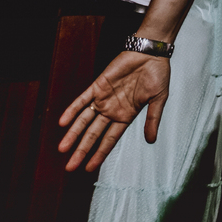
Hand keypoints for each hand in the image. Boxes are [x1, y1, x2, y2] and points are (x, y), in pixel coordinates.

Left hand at [58, 52, 170, 171]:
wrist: (151, 53)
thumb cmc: (158, 75)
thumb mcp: (159, 100)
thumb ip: (152, 119)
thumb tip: (150, 141)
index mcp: (126, 116)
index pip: (109, 140)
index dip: (99, 154)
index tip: (89, 168)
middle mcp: (112, 110)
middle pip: (93, 134)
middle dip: (81, 151)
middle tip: (70, 167)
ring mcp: (103, 98)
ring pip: (84, 120)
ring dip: (73, 134)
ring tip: (62, 149)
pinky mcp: (98, 85)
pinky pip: (82, 99)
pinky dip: (72, 110)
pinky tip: (63, 122)